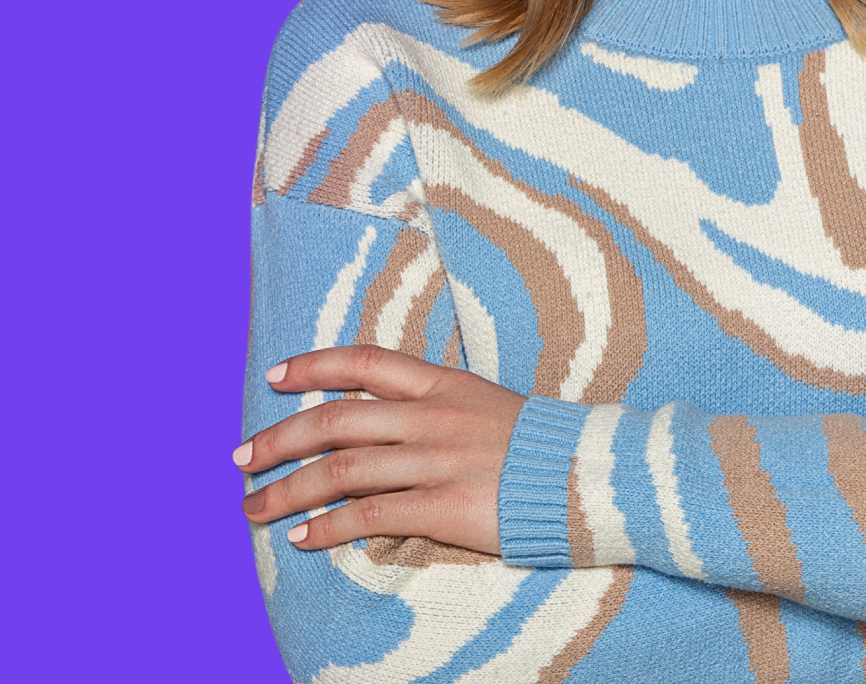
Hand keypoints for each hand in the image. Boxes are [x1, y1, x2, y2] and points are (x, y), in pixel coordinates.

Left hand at [234, 345, 525, 553]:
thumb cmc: (538, 445)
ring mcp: (437, 460)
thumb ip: (434, 408)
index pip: (366, 363)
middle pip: (337, 420)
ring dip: (287, 491)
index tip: (275, 378)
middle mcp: (434, 416)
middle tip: (241, 459)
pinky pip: (370, 516)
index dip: (315, 365)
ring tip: (253, 509)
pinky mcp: (445, 505)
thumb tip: (379, 425)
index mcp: (444, 384)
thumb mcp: (485, 405)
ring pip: (341, 470)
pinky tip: (303, 539)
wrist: (588, 474)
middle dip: (279, 439)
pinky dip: (328, 528)